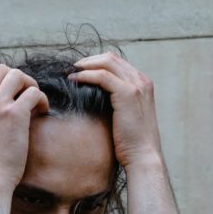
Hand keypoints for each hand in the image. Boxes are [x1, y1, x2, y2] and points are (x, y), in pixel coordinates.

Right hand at [0, 65, 48, 213]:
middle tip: (25, 96)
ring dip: (30, 85)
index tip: (11, 98)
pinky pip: (33, 92)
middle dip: (17, 79)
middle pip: (1, 69)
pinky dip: (41, 99)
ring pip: (18, 75)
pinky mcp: (14, 114)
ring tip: (34, 103)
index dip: (2, 84)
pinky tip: (42, 112)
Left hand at [71, 52, 163, 168]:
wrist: (143, 155)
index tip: (78, 72)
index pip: (116, 63)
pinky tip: (74, 81)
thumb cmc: (131, 142)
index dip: (95, 63)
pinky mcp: (127, 93)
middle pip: (110, 58)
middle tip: (70, 71)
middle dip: (87, 61)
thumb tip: (94, 98)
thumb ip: (115, 103)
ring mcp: (136, 85)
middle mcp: (141, 80)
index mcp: (142, 84)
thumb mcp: (126, 116)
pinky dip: (86, 75)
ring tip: (69, 74)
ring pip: (106, 62)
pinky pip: (102, 76)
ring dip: (84, 66)